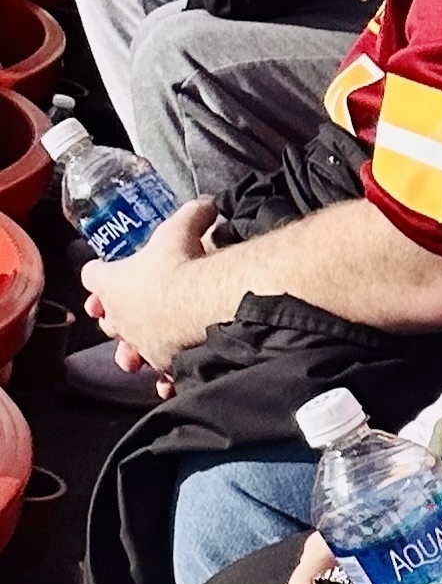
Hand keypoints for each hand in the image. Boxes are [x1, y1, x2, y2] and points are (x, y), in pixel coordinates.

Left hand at [81, 196, 214, 371]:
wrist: (201, 303)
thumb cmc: (181, 264)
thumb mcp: (183, 228)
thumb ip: (194, 214)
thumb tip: (208, 204)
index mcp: (113, 283)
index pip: (92, 276)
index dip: (99, 273)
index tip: (105, 270)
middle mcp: (120, 318)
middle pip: (106, 319)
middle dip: (116, 315)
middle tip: (131, 308)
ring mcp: (140, 344)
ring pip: (127, 353)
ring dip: (133, 350)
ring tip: (140, 351)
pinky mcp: (165, 364)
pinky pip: (160, 375)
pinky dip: (164, 377)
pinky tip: (169, 380)